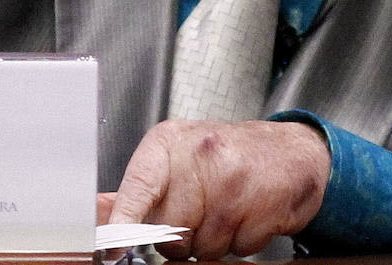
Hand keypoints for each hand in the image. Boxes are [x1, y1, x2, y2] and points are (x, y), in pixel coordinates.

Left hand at [108, 119, 330, 260]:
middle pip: (170, 229)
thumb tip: (96, 213)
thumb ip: (138, 190)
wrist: (294, 152)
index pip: (138, 187)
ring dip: (215, 241)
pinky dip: (243, 241)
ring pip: (203, 246)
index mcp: (172, 143)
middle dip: (184, 235)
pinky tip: (250, 214)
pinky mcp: (263, 204)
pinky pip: (238, 248)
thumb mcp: (179, 160)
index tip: (112, 248)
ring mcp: (234, 180)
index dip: (124, 223)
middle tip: (202, 212)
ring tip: (230, 210)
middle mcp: (202, 156)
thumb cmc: (232, 156)